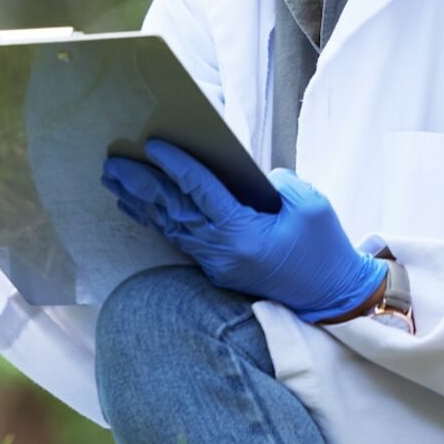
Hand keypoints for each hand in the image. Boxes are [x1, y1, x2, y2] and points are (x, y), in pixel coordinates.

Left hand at [102, 139, 386, 322]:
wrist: (331, 297)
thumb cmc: (325, 249)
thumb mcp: (311, 206)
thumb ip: (279, 183)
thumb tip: (248, 173)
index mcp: (242, 233)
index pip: (200, 191)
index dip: (175, 166)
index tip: (152, 145)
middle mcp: (220, 250)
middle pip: (172, 209)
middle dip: (140, 184)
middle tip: (112, 162)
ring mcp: (214, 261)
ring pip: (169, 225)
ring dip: (139, 201)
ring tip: (113, 180)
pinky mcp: (215, 268)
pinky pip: (177, 239)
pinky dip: (155, 220)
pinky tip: (135, 206)